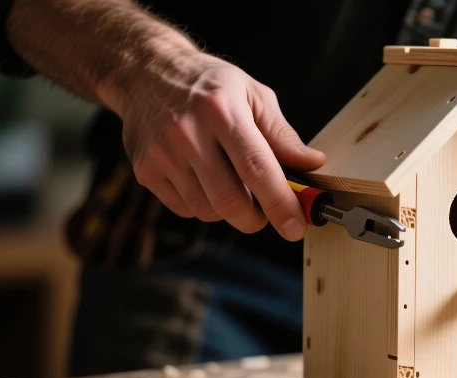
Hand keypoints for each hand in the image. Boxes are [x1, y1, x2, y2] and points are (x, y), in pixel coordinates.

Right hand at [122, 53, 324, 238]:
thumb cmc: (210, 85)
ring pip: (208, 211)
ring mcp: (162, 155)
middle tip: (268, 212)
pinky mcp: (144, 171)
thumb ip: (281, 134)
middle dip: (257, 219)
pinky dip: (204, 206)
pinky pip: (185, 209)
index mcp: (222, 111)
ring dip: (231, 211)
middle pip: (230, 201)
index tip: (295, 226)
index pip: (256, 168)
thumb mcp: (253, 95)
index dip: (279, 203)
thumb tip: (312, 164)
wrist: (146, 71)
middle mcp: (188, 133)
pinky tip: (206, 181)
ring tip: (235, 186)